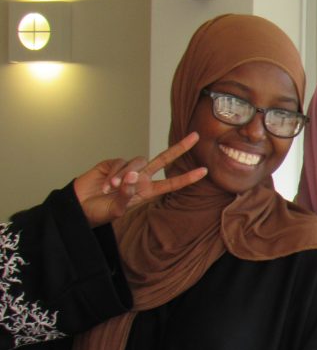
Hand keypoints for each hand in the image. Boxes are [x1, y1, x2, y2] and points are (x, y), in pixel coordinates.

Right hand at [73, 133, 206, 225]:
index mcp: (147, 191)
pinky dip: (113, 173)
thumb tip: (133, 176)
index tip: (204, 171)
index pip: (171, 183)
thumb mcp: (117, 209)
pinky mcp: (113, 163)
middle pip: (163, 159)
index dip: (187, 177)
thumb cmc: (100, 212)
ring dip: (125, 175)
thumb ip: (127, 194)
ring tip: (111, 188)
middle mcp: (141, 178)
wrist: (78, 207)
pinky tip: (105, 185)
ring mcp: (127, 169)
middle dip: (180, 148)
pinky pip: (120, 163)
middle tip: (195, 137)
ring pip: (137, 162)